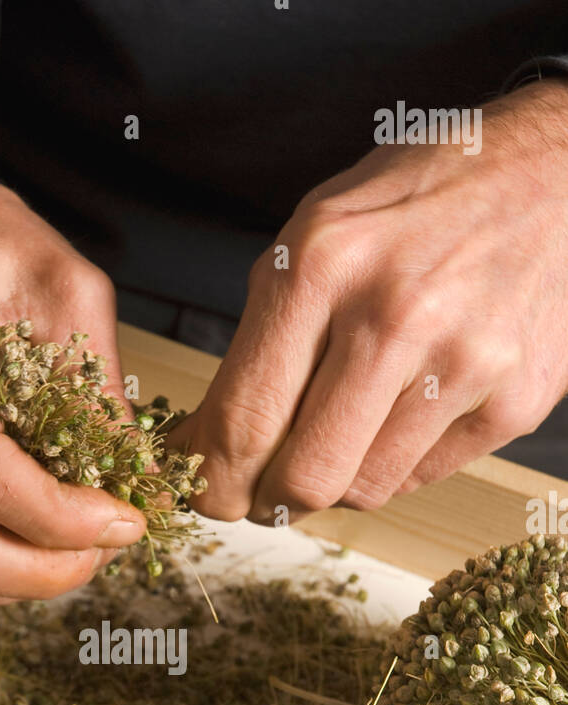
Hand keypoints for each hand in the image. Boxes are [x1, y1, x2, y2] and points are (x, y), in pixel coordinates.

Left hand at [176, 79, 567, 523]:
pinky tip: (399, 414)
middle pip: (303, 477)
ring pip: (363, 488)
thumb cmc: (418, 202)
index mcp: (324, 264)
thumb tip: (209, 443)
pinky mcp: (515, 401)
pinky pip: (421, 477)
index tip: (201, 492)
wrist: (552, 174)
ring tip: (335, 438)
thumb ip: (263, 336)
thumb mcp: (316, 231)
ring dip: (334, 483)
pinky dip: (394, 463)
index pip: (243, 420)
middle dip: (265, 502)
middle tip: (257, 496)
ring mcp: (464, 362)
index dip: (211, 479)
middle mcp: (395, 315)